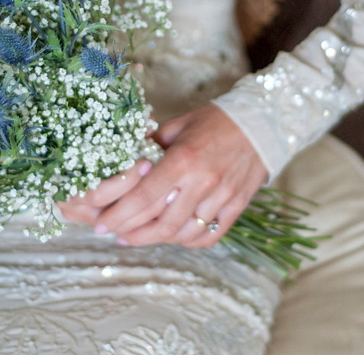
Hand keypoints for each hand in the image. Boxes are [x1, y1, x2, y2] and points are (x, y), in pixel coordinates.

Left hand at [72, 103, 266, 247]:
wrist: (262, 123)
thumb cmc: (215, 120)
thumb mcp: (178, 126)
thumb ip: (151, 146)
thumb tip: (124, 161)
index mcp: (183, 159)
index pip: (144, 197)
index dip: (118, 215)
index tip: (102, 225)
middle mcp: (203, 182)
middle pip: (161, 223)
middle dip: (133, 234)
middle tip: (116, 235)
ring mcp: (223, 197)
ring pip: (184, 234)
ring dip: (158, 240)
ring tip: (140, 237)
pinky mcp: (237, 206)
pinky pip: (210, 235)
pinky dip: (189, 241)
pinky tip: (175, 236)